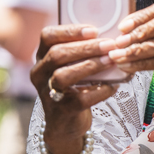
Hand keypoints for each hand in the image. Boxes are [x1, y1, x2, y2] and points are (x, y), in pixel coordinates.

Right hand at [31, 25, 117, 153]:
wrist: (66, 123)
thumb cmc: (74, 88)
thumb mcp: (72, 67)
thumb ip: (83, 53)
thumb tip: (111, 38)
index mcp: (42, 58)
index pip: (47, 36)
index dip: (70, 31)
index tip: (93, 30)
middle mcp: (40, 74)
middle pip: (57, 54)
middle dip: (86, 48)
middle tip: (110, 45)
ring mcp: (48, 93)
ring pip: (64, 75)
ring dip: (90, 66)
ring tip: (110, 61)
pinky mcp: (63, 110)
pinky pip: (81, 98)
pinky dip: (100, 90)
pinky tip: (114, 86)